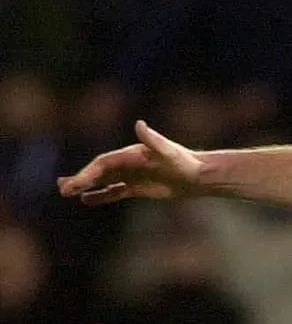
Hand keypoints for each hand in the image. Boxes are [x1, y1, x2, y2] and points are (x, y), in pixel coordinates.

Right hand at [57, 120, 203, 205]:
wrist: (198, 176)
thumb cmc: (185, 162)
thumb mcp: (169, 151)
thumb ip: (153, 139)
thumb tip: (139, 124)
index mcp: (131, 154)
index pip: (104, 163)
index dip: (89, 173)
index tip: (76, 183)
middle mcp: (128, 163)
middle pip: (99, 172)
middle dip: (81, 180)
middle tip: (62, 188)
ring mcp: (131, 175)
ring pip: (103, 181)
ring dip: (85, 186)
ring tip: (66, 192)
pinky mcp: (137, 187)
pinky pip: (114, 192)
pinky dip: (100, 196)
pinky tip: (86, 200)